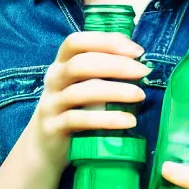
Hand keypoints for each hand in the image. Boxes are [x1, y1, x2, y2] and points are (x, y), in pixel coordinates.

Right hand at [25, 31, 149, 170]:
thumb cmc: (74, 108)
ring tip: (140, 95)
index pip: (77, 42)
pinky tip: (128, 121)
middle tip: (143, 71)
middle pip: (81, 64)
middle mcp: (53, 79)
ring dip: (115, 91)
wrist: (45, 147)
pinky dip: (107, 119)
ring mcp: (51, 103)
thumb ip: (104, 69)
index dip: (106, 41)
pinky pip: (80, 120)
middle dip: (116, 65)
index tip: (137, 51)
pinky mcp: (53, 128)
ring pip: (81, 92)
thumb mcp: (85, 84)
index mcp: (61, 63)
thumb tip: (138, 56)